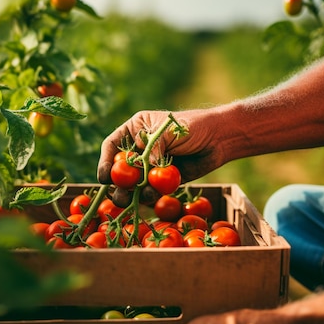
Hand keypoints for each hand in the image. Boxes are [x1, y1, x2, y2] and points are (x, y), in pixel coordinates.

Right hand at [97, 109, 226, 183]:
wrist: (219, 139)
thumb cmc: (192, 127)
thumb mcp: (169, 131)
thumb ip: (155, 147)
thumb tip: (146, 166)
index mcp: (135, 130)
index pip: (112, 146)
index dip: (105, 162)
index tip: (104, 177)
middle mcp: (139, 149)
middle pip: (119, 169)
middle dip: (117, 184)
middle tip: (118, 195)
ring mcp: (150, 166)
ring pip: (133, 184)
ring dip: (133, 194)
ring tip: (142, 196)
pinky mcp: (162, 180)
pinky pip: (150, 191)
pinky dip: (150, 196)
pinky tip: (155, 195)